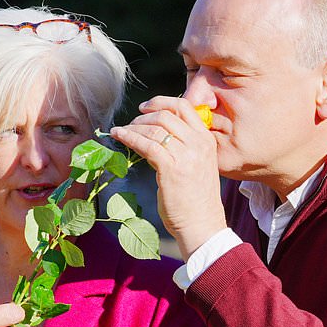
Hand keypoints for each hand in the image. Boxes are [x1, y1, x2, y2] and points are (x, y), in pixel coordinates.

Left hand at [108, 97, 226, 259]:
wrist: (202, 225)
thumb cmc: (196, 200)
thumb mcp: (197, 165)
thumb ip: (183, 147)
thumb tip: (154, 134)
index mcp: (206, 140)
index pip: (184, 107)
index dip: (161, 102)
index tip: (146, 108)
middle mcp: (199, 144)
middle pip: (166, 115)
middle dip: (144, 116)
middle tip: (131, 123)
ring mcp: (187, 156)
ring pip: (154, 128)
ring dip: (133, 127)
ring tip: (122, 131)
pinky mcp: (171, 169)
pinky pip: (146, 145)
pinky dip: (129, 137)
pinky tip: (119, 136)